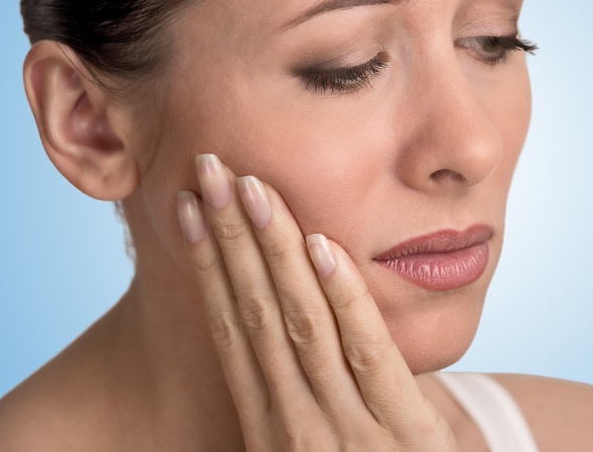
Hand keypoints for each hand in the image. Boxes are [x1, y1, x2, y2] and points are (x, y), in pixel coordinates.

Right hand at [176, 153, 459, 451]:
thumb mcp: (318, 441)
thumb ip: (289, 391)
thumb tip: (251, 316)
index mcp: (269, 426)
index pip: (229, 329)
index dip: (205, 264)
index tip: (187, 206)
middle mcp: (295, 426)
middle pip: (255, 313)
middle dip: (229, 236)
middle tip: (209, 168)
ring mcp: (348, 431)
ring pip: (301, 324)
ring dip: (273, 250)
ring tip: (251, 187)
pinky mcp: (405, 432)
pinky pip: (368, 353)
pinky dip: (344, 298)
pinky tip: (323, 245)